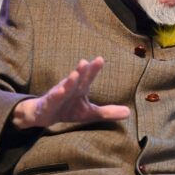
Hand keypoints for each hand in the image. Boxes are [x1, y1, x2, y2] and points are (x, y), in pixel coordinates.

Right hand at [12, 57, 129, 128]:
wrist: (45, 115)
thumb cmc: (68, 109)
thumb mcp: (90, 113)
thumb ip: (108, 112)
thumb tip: (129, 113)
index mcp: (80, 89)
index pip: (88, 77)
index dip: (93, 69)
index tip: (100, 59)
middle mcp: (70, 88)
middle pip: (77, 79)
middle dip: (82, 70)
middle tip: (86, 61)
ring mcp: (58, 95)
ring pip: (64, 87)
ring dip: (69, 81)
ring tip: (75, 74)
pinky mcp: (49, 103)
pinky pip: (53, 99)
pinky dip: (56, 95)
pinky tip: (60, 91)